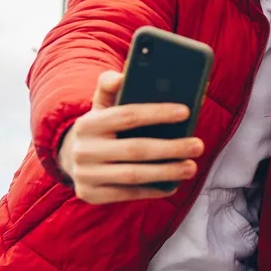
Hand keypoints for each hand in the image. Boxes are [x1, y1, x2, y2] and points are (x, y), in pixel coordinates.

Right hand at [57, 71, 203, 203]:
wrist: (72, 158)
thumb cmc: (102, 126)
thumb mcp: (102, 104)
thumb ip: (111, 85)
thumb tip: (121, 76)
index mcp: (87, 123)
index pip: (128, 115)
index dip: (158, 113)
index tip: (186, 112)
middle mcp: (83, 150)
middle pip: (135, 149)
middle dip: (171, 147)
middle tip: (198, 145)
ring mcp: (85, 174)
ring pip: (134, 175)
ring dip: (167, 172)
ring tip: (192, 166)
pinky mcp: (90, 194)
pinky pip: (128, 193)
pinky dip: (153, 189)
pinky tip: (174, 183)